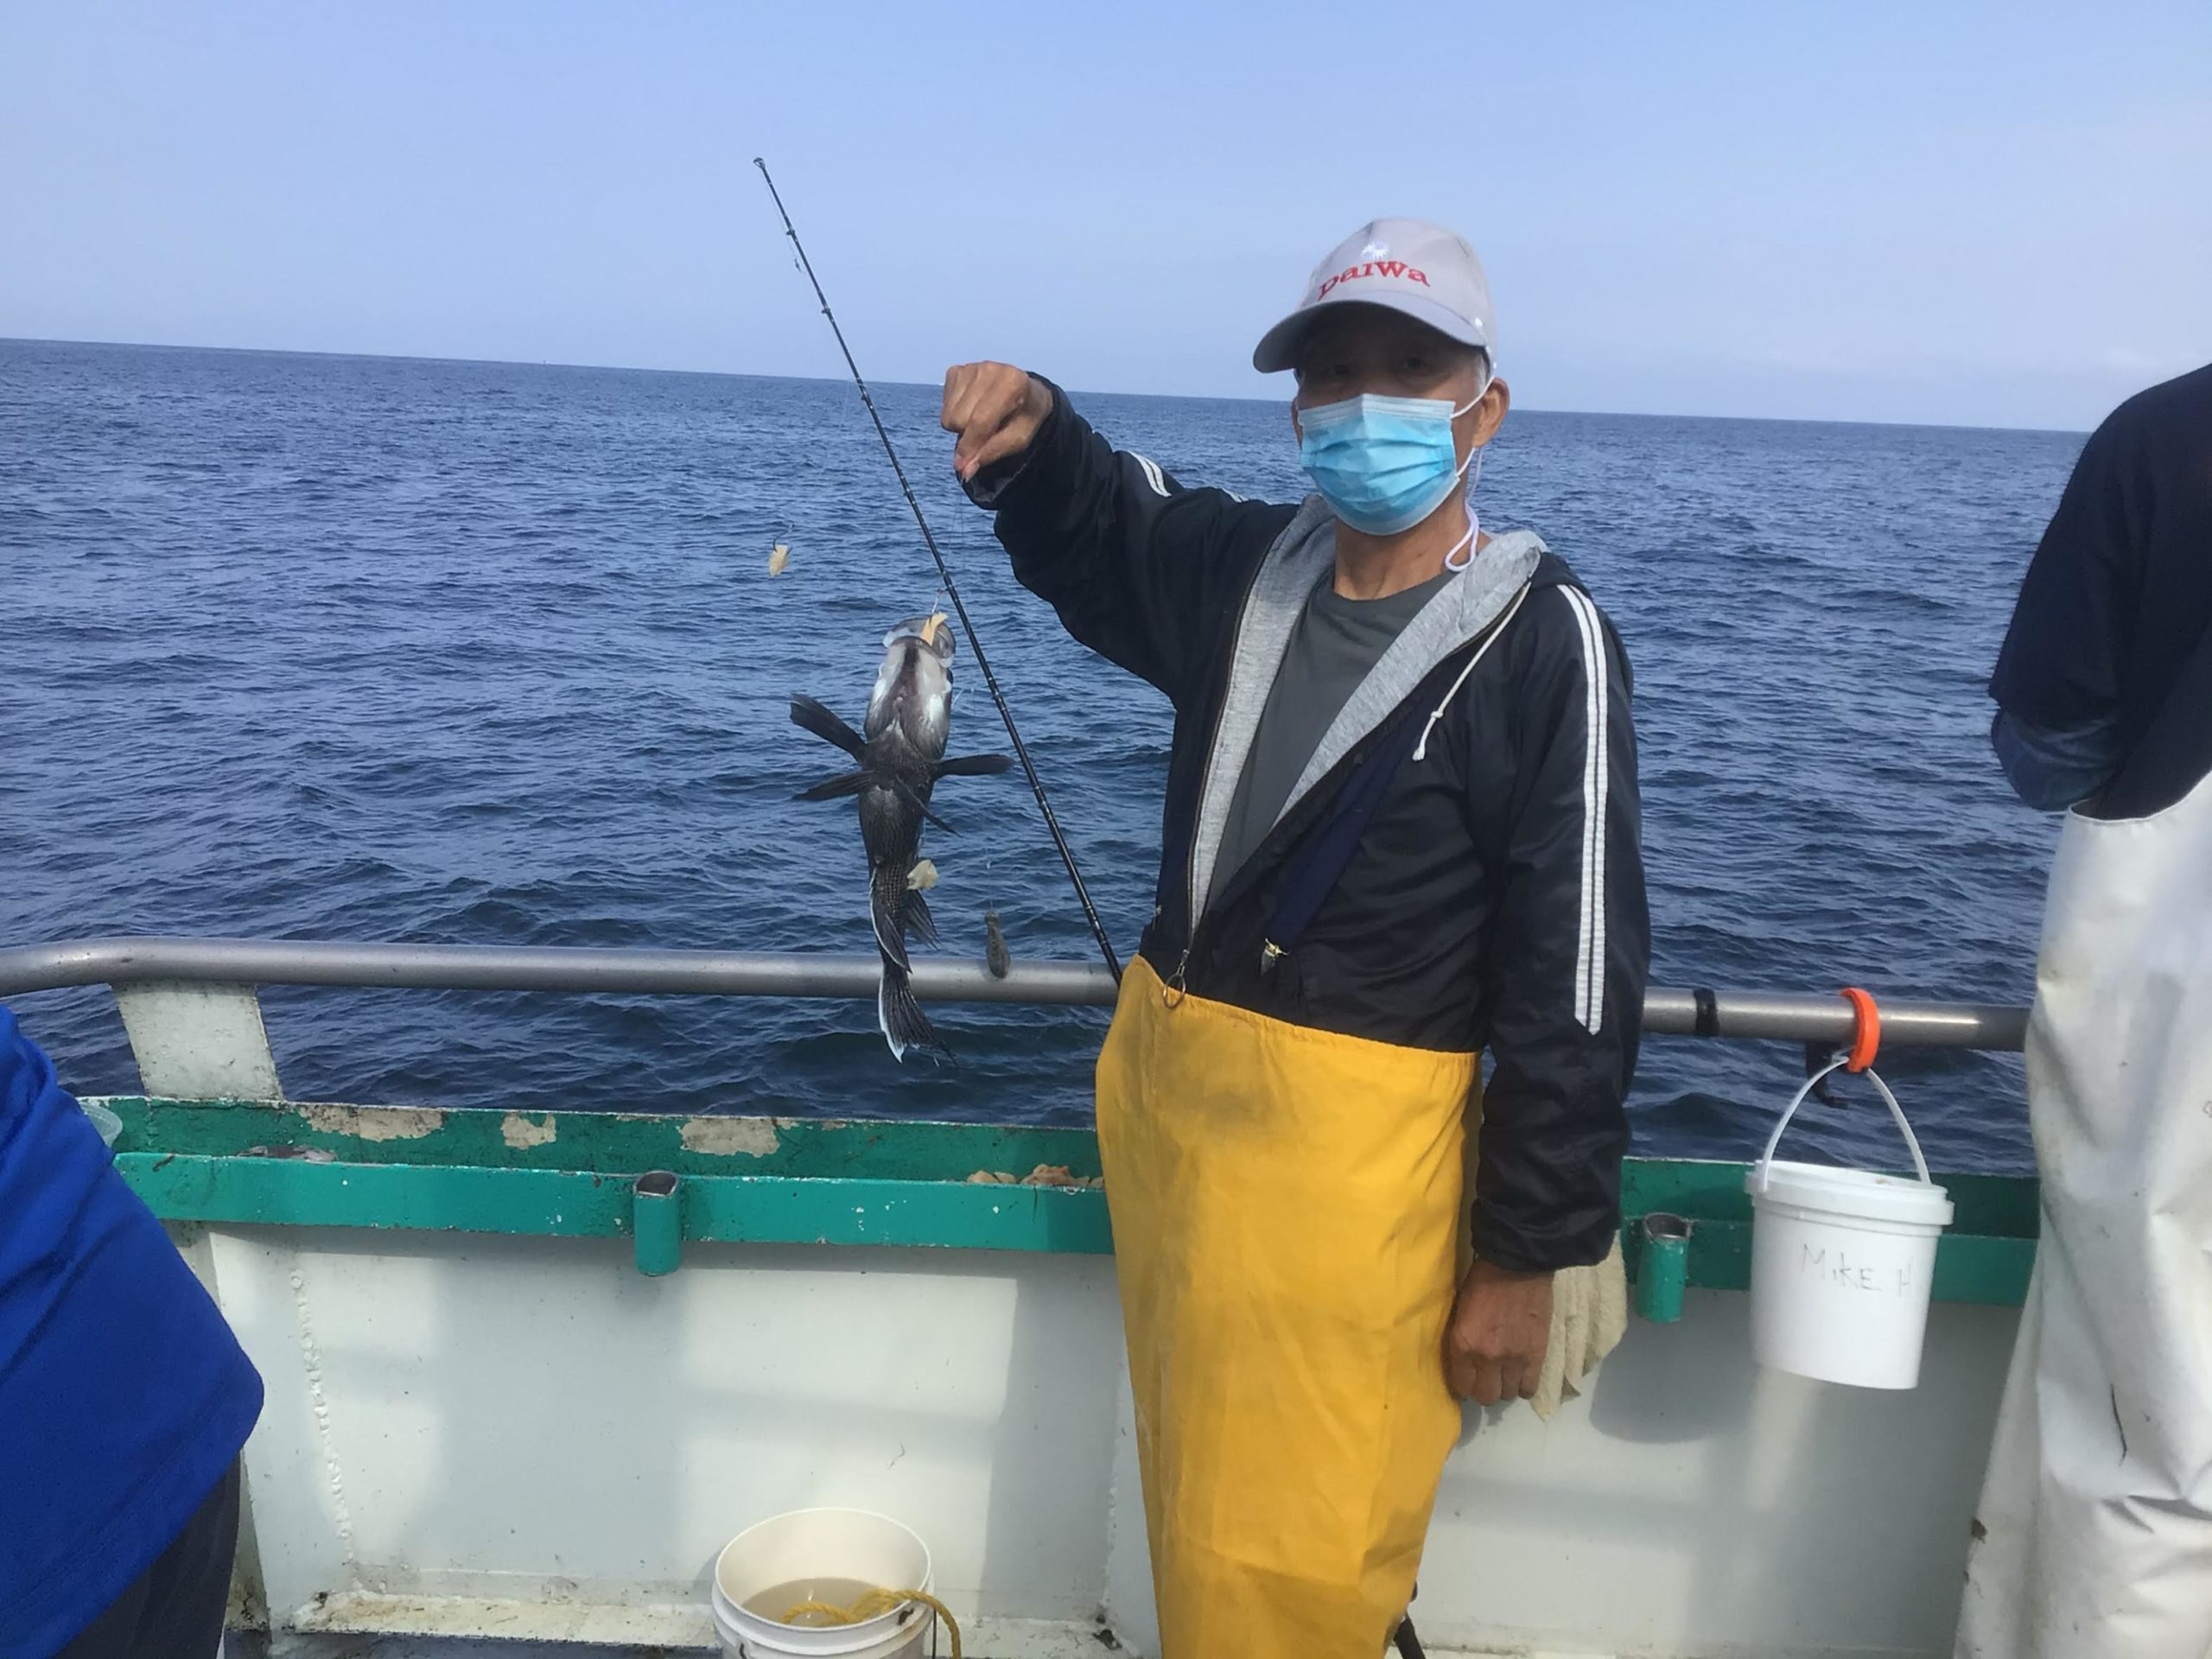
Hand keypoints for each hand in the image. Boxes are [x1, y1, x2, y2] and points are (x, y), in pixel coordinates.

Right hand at [941, 362, 1052, 482]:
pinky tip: (973, 407)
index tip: (962, 466)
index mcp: (1012, 382)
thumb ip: (992, 452)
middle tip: (986, 433)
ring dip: (961, 426)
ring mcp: (970, 368)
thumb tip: (965, 470)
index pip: (981, 420)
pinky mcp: (956, 371)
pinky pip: (944, 405)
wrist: (1026, 392)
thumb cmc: (1024, 418)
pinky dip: (955, 413)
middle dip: (968, 435)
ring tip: (980, 420)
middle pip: (959, 419)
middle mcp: (989, 369)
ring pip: (949, 414)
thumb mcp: (1019, 439)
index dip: (969, 446)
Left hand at [1444, 1259, 1553, 1404]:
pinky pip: (1530, 1388)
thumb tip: (1465, 1363)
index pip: (1461, 1386)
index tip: (1468, 1378)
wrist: (1518, 1265)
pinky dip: (1525, 1385)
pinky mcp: (1537, 1356)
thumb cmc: (1483, 1282)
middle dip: (1484, 1389)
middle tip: (1487, 1376)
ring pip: (1508, 1395)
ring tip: (1506, 1373)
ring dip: (1505, 1386)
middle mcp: (1487, 1358)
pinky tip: (1522, 1374)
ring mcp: (1514, 1360)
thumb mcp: (1460, 1312)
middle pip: (1486, 1396)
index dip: (1464, 1385)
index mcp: (1463, 1344)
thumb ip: (1462, 1340)